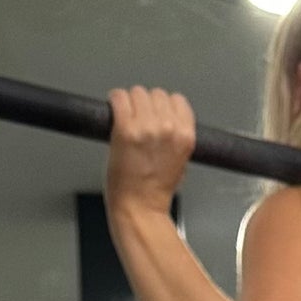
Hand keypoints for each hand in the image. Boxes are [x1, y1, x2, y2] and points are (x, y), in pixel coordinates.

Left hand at [106, 86, 195, 215]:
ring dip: (130, 103)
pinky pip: (119, 98)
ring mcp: (146, 126)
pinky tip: (114, 112)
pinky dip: (115, 101)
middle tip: (139, 122)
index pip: (177, 100)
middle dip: (146, 105)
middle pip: (156, 93)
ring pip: (137, 92)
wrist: (140, 208)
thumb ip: (177, 135)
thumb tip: (166, 118)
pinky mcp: (125, 128)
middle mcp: (168, 127)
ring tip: (128, 121)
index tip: (156, 115)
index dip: (164, 106)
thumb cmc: (156, 190)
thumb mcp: (181, 160)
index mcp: (185, 135)